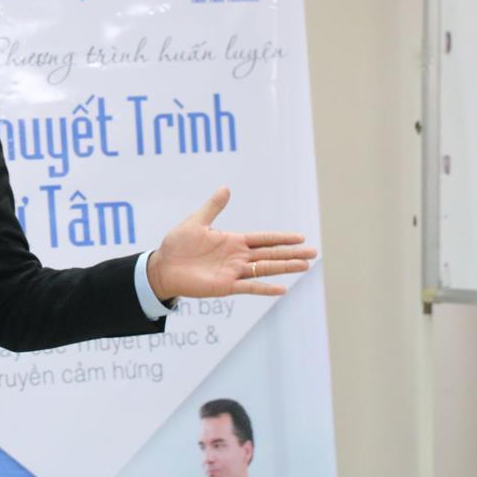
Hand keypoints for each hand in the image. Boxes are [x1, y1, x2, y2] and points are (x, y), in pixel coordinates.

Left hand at [147, 187, 315, 302]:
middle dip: (291, 253)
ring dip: (284, 267)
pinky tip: (281, 288)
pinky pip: (249, 287)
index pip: (263, 239)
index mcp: (233, 241)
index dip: (281, 238)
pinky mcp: (225, 286)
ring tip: (305, 266)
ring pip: (264, 269)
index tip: (300, 237)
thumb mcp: (196, 222)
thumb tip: (226, 188)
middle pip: (270, 254)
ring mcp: (233, 272)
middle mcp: (237, 257)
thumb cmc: (177, 245)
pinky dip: (264, 288)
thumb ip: (213, 207)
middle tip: (313, 253)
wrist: (163, 267)